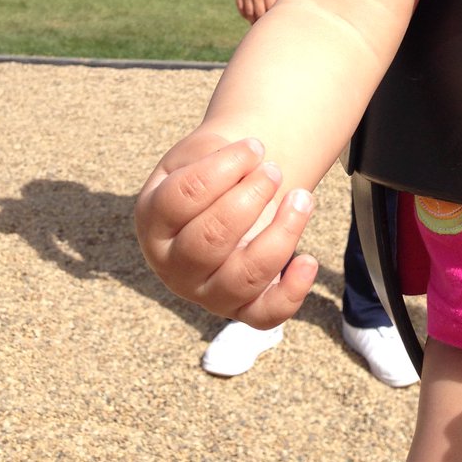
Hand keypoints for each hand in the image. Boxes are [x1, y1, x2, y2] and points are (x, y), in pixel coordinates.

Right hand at [135, 133, 317, 324]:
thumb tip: (253, 165)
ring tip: (301, 198)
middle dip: (251, 198)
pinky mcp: (243, 309)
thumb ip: (217, 154)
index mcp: (154, 222)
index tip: (255, 147)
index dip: (224, 167)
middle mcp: (173, 265)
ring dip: (281, 234)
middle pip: (209, 241)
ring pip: (243, 277)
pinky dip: (292, 291)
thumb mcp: (199, 153)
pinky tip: (308, 259)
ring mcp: (206, 293)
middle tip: (273, 171)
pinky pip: (266, 314)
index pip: (181, 198)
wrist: (225, 198)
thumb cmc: (210, 173)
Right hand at [235, 0, 282, 22]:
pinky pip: (240, 7)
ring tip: (257, 24)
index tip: (275, 22)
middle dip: (262, 22)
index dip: (272, 18)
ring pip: (248, 13)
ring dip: (252, 20)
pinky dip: (244, 14)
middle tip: (266, 27)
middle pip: (259, 14)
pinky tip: (248, 16)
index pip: (270, 10)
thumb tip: (279, 7)